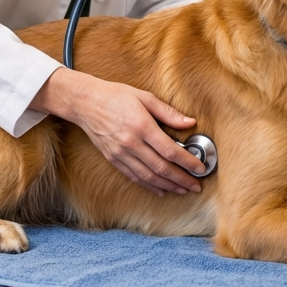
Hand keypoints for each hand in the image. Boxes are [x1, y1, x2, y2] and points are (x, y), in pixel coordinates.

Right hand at [30, 68, 204, 195]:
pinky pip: (134, 177)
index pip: (170, 151)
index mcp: (142, 126)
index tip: (200, 168)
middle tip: (196, 186)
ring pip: (148, 177)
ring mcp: (121, 154)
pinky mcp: (113, 160)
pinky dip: (150, 186)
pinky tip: (161, 190)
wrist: (86, 103)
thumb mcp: (145, 97)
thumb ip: (168, 113)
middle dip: (182, 179)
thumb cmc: (116, 96)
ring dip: (168, 186)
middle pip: (161, 168)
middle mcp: (131, 144)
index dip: (187, 162)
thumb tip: (190, 122)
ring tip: (183, 190)